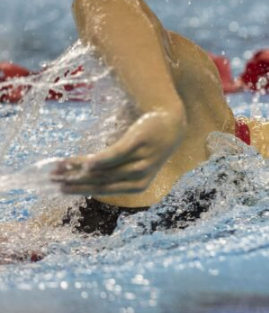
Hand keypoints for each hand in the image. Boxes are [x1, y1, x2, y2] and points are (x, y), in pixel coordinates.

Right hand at [51, 110, 184, 194]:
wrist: (170, 123)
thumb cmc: (147, 146)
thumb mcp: (132, 163)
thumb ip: (112, 173)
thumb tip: (82, 178)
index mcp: (138, 186)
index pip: (104, 190)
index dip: (81, 190)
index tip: (60, 189)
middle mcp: (141, 176)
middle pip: (102, 181)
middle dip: (75, 181)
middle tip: (53, 181)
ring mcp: (142, 160)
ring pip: (106, 169)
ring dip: (79, 168)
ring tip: (59, 166)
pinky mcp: (139, 142)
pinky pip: (117, 154)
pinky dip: (101, 160)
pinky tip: (86, 163)